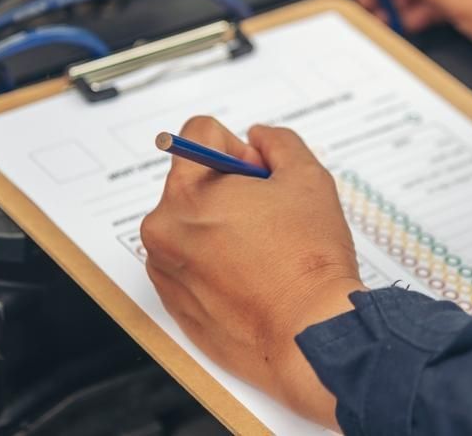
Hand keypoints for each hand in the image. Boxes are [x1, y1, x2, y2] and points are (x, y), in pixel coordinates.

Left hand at [141, 116, 364, 428]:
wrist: (308, 335)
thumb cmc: (308, 261)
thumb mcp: (307, 178)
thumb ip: (278, 143)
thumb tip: (259, 138)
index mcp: (187, 191)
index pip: (199, 134)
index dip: (239, 148)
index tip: (260, 177)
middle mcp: (163, 228)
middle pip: (194, 180)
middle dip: (229, 188)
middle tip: (268, 216)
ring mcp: (165, 268)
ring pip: (191, 222)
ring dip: (220, 226)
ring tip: (262, 251)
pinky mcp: (173, 302)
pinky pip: (189, 262)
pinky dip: (214, 262)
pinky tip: (251, 276)